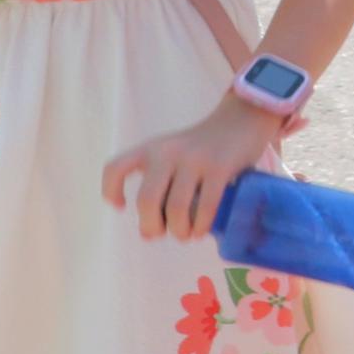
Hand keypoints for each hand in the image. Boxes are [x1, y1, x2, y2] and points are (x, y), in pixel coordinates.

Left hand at [101, 97, 283, 241]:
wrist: (241, 118)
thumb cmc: (202, 146)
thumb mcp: (172, 153)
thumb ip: (160, 185)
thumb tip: (151, 233)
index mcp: (151, 149)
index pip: (115, 168)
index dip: (111, 191)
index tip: (121, 206)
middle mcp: (168, 153)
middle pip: (147, 200)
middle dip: (151, 226)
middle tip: (161, 233)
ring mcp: (195, 159)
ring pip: (176, 208)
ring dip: (179, 230)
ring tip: (185, 235)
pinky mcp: (220, 167)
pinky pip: (206, 206)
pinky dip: (200, 226)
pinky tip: (201, 230)